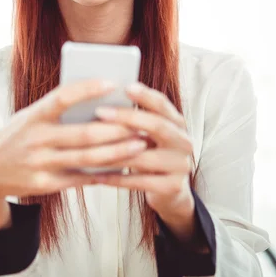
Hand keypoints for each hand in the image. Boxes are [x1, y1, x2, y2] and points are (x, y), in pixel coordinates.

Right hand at [0, 78, 146, 227]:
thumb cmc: (17, 136)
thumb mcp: (29, 118)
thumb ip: (56, 110)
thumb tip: (99, 101)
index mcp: (32, 116)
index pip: (62, 97)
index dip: (87, 89)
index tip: (113, 82)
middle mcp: (35, 139)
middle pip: (84, 134)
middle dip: (117, 130)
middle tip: (141, 124)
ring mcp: (40, 164)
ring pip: (87, 159)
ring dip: (117, 152)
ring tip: (139, 145)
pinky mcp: (45, 185)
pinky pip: (81, 178)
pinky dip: (103, 172)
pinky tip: (122, 166)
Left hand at [94, 82, 200, 245]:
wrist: (168, 190)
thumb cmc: (149, 154)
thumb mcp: (147, 134)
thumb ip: (134, 120)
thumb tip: (101, 101)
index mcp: (178, 123)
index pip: (163, 104)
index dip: (145, 95)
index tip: (124, 86)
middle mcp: (184, 142)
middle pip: (158, 126)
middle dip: (128, 117)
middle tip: (100, 111)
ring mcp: (181, 165)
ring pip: (146, 157)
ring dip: (116, 152)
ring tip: (91, 147)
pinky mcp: (173, 187)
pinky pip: (140, 182)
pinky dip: (117, 178)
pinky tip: (98, 175)